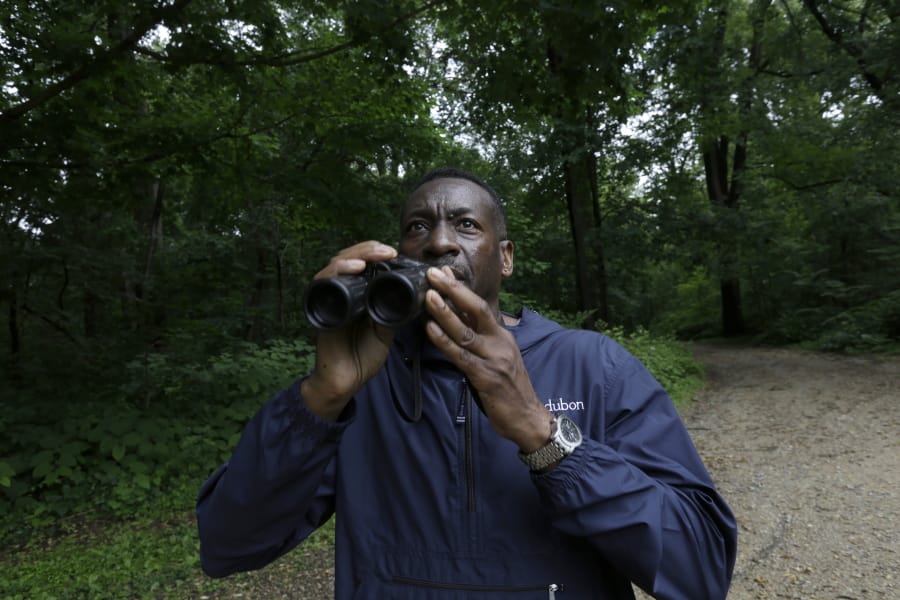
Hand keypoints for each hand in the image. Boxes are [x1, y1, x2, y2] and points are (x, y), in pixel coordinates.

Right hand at [302, 241, 397, 420]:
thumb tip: (409, 293)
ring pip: (337, 264)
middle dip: (369, 250)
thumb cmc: (363, 357)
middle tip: (388, 251)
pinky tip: (355, 268)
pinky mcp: (321, 307)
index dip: (377, 254)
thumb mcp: (385, 330)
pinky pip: (324, 282)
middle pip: (350, 258)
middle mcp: (342, 292)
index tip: (396, 254)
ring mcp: (330, 298)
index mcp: (359, 295)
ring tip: (374, 256)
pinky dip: (338, 271)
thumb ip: (391, 311)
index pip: (364, 264)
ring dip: (356, 255)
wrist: (345, 381)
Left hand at [423, 267, 551, 450]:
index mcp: (502, 336)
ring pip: (466, 331)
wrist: (529, 419)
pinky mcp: (485, 377)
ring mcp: (494, 359)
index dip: (461, 288)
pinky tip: (430, 329)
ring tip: (428, 295)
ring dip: (445, 312)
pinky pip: (461, 356)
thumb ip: (481, 341)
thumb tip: (457, 324)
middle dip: (454, 289)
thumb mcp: (499, 358)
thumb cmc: (510, 390)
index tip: (444, 271)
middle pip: (477, 309)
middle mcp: (500, 342)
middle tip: (434, 272)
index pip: (480, 306)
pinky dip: (444, 341)